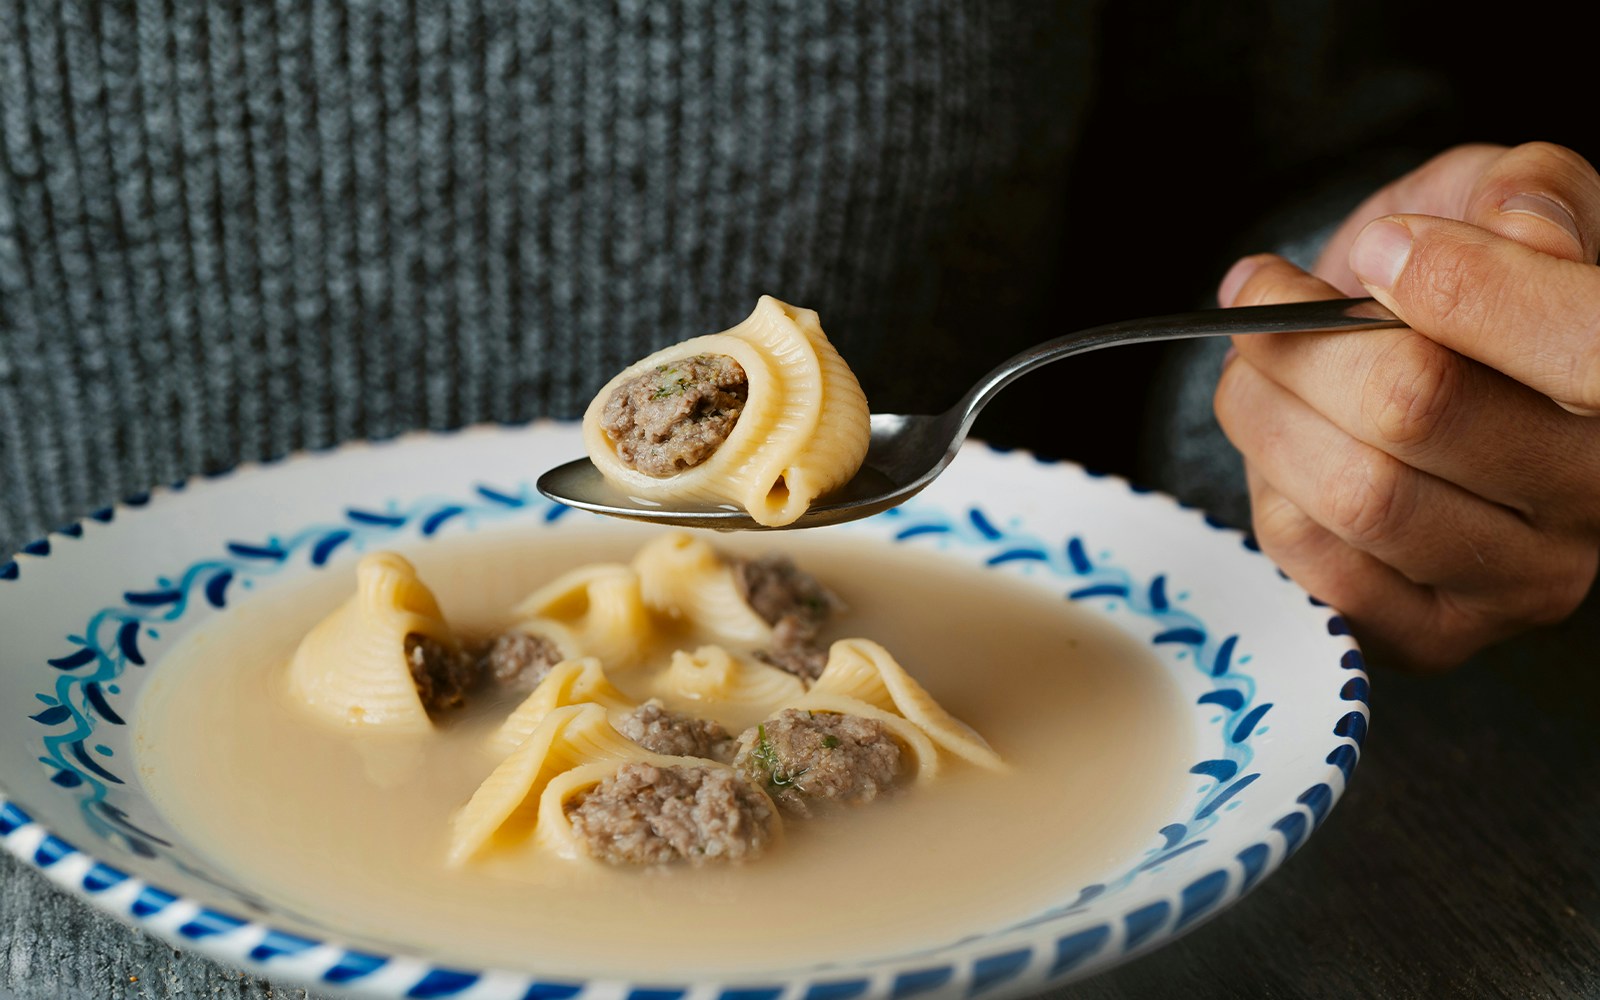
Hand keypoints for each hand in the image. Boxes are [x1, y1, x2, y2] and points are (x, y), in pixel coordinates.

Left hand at [1212, 142, 1599, 670]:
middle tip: (1259, 297)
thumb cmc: (1457, 279)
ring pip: (1357, 491)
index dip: (1459, 283)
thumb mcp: (1503, 198)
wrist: (1408, 369)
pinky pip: (1316, 558)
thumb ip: (1524, 195)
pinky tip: (1281, 446)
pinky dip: (1269, 485)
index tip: (1373, 250)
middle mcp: (1597, 495)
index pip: (1579, 339)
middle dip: (1307, 338)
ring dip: (1265, 408)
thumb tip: (1516, 232)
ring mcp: (1524, 581)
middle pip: (1419, 405)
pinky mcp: (1437, 636)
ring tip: (1248, 361)